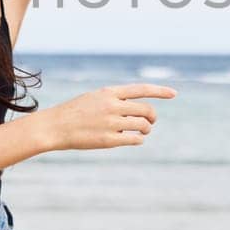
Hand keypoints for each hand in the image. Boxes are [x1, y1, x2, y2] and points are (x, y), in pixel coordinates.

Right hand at [36, 83, 177, 151]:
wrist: (55, 126)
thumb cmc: (75, 112)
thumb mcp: (95, 97)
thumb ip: (115, 99)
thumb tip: (136, 108)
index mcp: (109, 92)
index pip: (141, 89)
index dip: (160, 91)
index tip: (174, 93)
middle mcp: (112, 105)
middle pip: (146, 110)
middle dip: (152, 117)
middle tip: (151, 122)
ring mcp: (111, 123)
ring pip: (142, 125)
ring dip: (146, 129)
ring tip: (143, 131)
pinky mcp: (109, 140)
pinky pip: (134, 140)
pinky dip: (138, 139)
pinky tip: (135, 139)